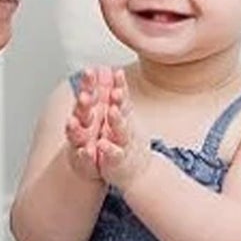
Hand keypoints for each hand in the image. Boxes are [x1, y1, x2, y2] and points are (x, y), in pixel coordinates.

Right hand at [64, 66, 110, 179]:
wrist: (93, 163)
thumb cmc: (97, 132)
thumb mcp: (104, 110)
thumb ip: (105, 90)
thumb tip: (105, 67)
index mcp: (88, 111)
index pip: (87, 93)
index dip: (88, 84)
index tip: (90, 72)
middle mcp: (82, 125)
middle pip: (81, 112)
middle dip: (82, 104)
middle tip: (85, 96)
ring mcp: (81, 143)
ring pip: (77, 134)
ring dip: (75, 128)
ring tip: (73, 122)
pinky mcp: (84, 162)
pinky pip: (84, 158)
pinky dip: (84, 155)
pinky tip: (87, 151)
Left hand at [95, 68, 150, 188]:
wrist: (138, 171)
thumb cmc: (127, 140)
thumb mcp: (124, 116)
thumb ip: (117, 94)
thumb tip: (110, 69)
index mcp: (124, 116)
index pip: (123, 98)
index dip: (120, 85)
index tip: (117, 72)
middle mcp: (126, 128)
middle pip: (123, 111)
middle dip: (119, 100)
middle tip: (115, 89)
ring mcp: (123, 144)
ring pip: (121, 132)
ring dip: (117, 121)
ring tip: (112, 111)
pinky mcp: (118, 162)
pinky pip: (114, 155)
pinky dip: (109, 150)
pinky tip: (102, 145)